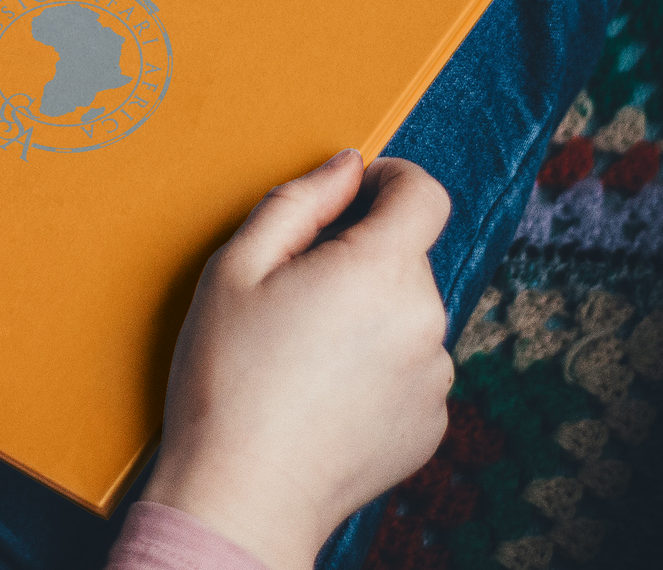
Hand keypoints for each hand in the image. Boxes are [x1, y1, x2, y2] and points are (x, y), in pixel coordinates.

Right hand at [141, 152, 454, 569]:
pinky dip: (377, 368)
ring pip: (408, 315)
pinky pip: (410, 369)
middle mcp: (425, 320)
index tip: (355, 193)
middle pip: (407, 258)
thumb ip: (298, 201)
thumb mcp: (236, 267)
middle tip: (294, 295)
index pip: (424, 194)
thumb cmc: (228, 379)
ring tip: (305, 355)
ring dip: (370, 315)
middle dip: (360, 259)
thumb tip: (345, 167)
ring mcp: (434, 378)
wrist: (244, 495)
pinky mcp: (431, 425)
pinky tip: (324, 394)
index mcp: (381, 271)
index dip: (391, 179)